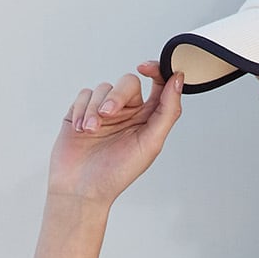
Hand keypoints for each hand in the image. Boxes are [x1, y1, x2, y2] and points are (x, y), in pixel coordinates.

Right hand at [47, 61, 182, 207]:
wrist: (80, 189)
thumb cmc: (116, 174)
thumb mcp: (151, 144)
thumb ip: (168, 111)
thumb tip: (178, 80)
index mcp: (147, 119)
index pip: (157, 84)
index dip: (155, 70)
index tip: (145, 68)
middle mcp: (127, 112)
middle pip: (127, 83)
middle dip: (117, 96)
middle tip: (108, 115)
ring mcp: (103, 111)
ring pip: (103, 88)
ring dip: (95, 108)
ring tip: (91, 131)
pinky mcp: (82, 112)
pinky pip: (84, 95)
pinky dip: (82, 110)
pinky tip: (81, 130)